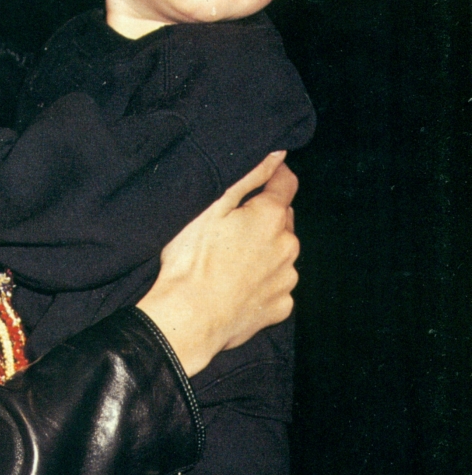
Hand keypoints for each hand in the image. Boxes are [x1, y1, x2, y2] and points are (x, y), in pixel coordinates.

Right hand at [137, 152, 298, 375]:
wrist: (187, 320)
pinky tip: (237, 289)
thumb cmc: (191, 262)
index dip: (274, 177)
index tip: (262, 180)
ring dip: (264, 254)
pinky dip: (262, 285)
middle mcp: (287, 245)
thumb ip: (249, 177)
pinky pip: (276, 287)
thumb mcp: (211, 209)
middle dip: (264, 220)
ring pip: (280, 255)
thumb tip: (278, 155)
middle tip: (230, 231)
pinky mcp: (280, 307)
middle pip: (283, 221)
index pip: (285, 183)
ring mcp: (286, 279)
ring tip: (230, 265)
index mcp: (270, 216)